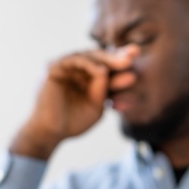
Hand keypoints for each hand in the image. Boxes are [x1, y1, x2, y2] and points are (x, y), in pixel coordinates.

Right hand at [10, 45, 138, 158]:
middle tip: (134, 55)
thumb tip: (107, 72)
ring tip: (125, 63)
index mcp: (89, 77)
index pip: (107, 66)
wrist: (50, 133)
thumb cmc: (73, 122)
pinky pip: (73, 60)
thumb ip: (103, 91)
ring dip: (108, 59)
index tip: (138, 58)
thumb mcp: (96, 107)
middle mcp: (78, 69)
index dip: (121, 61)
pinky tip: (102, 70)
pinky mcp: (54, 68)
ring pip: (89, 56)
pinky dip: (89, 64)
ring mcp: (66, 67)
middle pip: (100, 57)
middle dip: (118, 56)